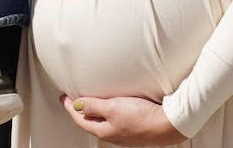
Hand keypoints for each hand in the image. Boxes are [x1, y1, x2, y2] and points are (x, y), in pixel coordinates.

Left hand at [61, 95, 184, 145]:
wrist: (168, 123)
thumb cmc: (143, 117)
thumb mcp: (113, 107)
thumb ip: (94, 106)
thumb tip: (76, 105)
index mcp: (104, 130)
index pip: (80, 119)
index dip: (70, 107)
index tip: (64, 98)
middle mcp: (113, 134)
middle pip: (90, 122)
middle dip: (81, 110)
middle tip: (74, 99)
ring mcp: (123, 132)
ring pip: (103, 121)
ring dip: (94, 110)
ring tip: (90, 100)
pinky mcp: (134, 126)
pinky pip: (114, 119)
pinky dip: (108, 111)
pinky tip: (113, 105)